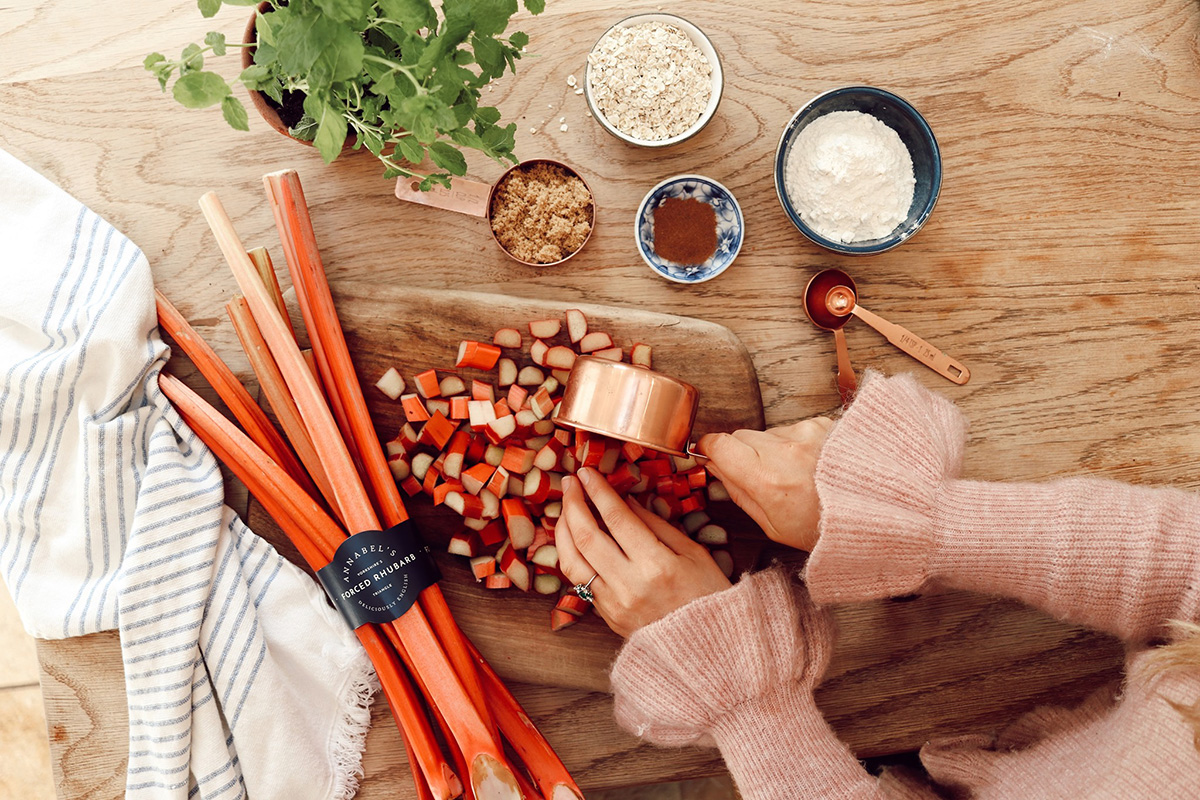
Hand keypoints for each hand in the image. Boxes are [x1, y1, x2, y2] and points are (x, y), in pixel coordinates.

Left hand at [556, 468, 732, 637]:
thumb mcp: (694, 554)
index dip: (598, 491)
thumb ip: (657, 525)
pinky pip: (580, 582)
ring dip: (563, 530)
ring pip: (572, 561)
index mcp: (657, 565)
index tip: (587, 472)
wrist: (710, 653)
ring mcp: (615, 604)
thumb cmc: (710, 598)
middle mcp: (630, 585)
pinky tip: (573, 540)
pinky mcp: (607, 617)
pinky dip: (571, 556)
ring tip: (565, 509)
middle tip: (570, 482)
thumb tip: (625, 501)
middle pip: (587, 536)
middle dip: (573, 503)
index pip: (616, 518)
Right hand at [697, 417, 833, 551]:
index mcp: (768, 478)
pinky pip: (794, 428)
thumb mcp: (773, 526)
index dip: (709, 449)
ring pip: (768, 433)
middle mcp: (786, 449)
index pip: (720, 444)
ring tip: (796, 475)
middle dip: (743, 454)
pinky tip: (813, 465)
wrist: (878, 512)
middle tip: (761, 477)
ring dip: (773, 449)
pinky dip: (797, 443)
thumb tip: (717, 468)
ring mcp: (806, 432)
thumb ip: (740, 493)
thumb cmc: (826, 527)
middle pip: (741, 436)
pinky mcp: (823, 423)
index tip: (708, 454)